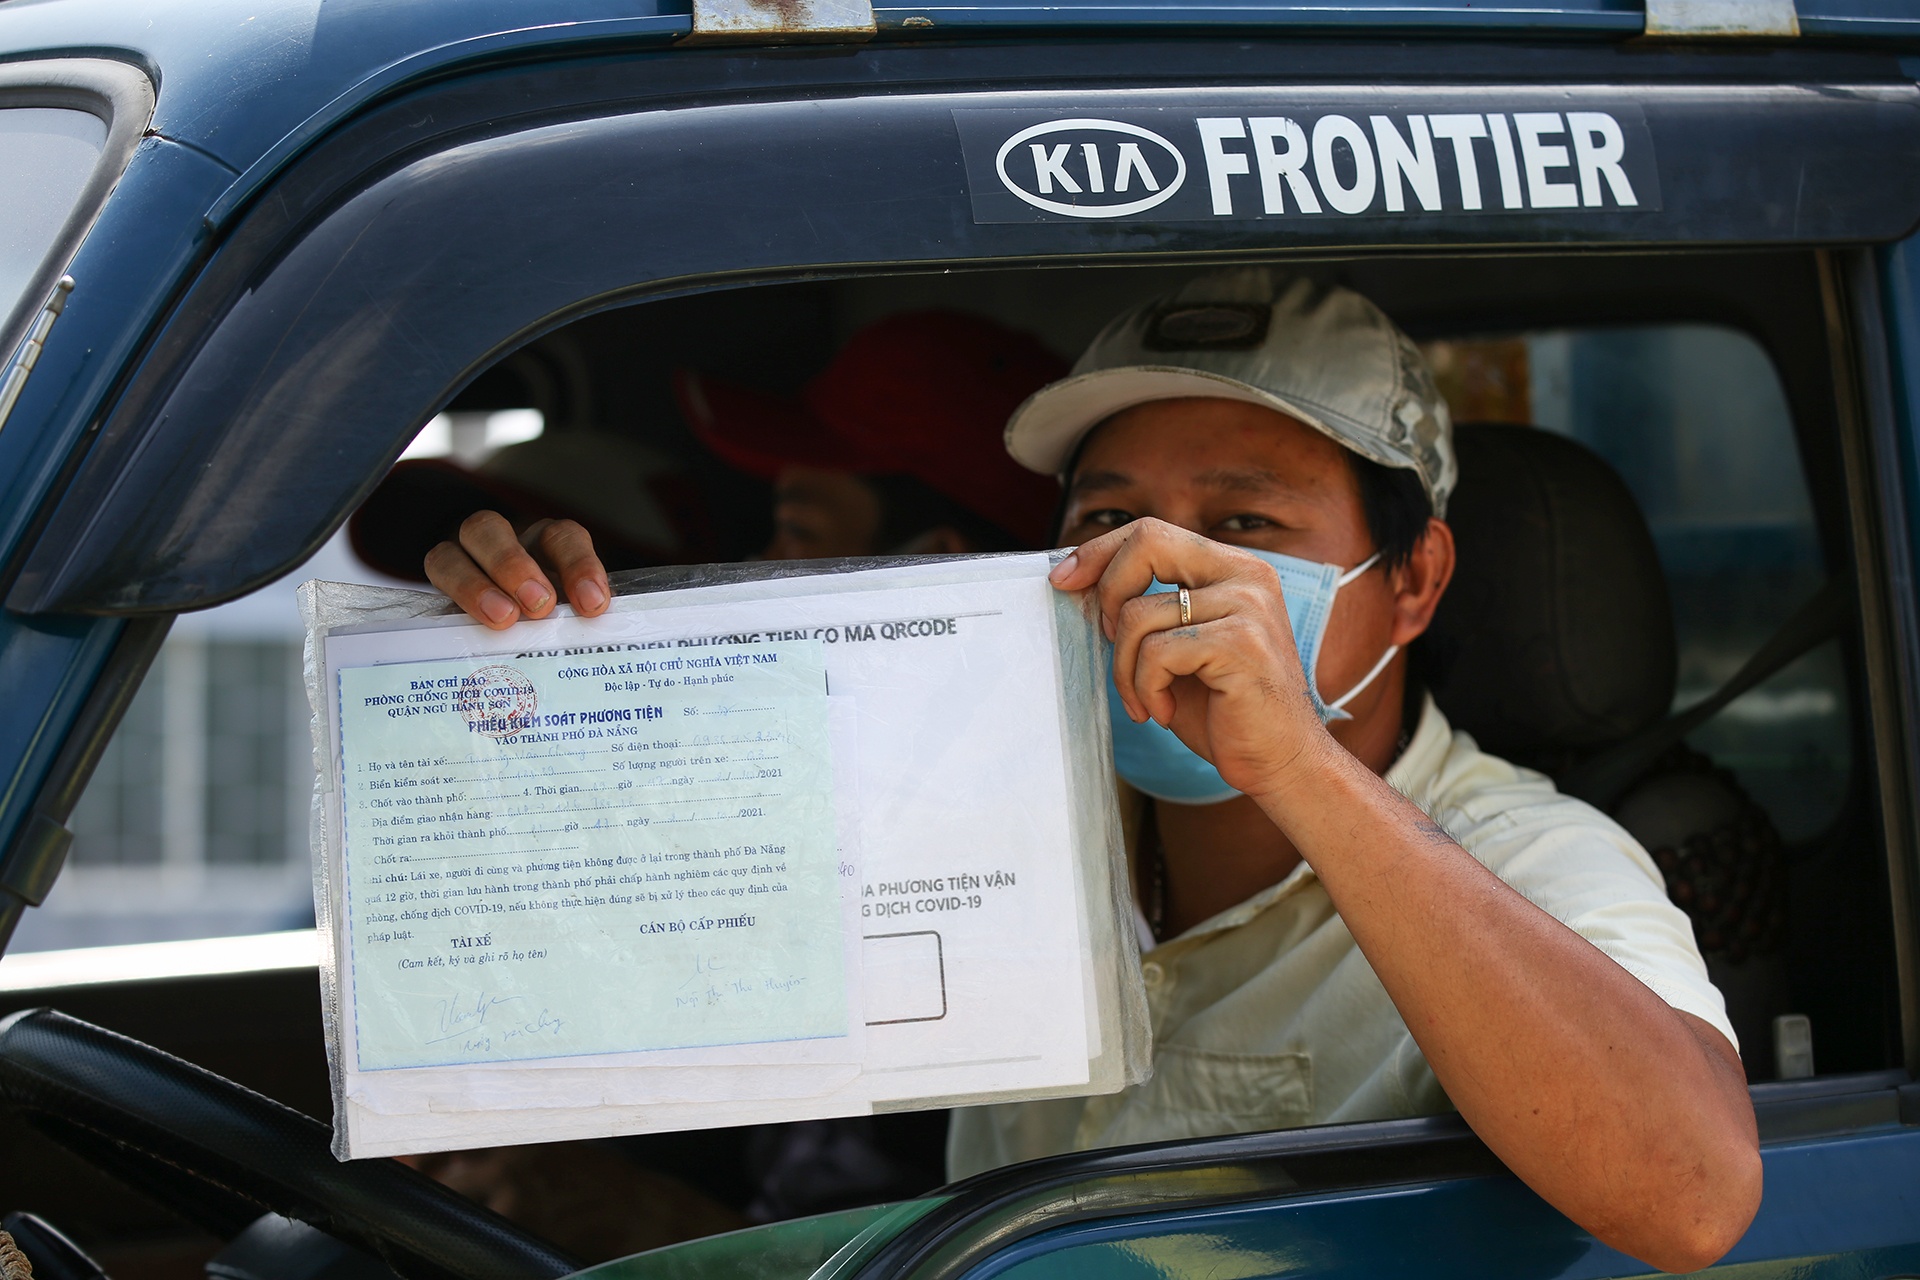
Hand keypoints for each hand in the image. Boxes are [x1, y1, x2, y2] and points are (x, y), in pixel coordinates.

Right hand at [424, 511, 610, 628]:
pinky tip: (470, 627)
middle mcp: (506, 546)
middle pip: (491, 528)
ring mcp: (469, 561)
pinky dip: (456, 596)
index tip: (593, 605)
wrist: (514, 643)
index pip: (562, 538)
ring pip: (455, 547)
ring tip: (503, 619)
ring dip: (476, 582)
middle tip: (538, 606)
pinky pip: (438, 573)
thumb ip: (583, 621)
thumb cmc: (552, 628)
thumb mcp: (572, 621)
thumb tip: (602, 639)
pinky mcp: (445, 585)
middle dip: (513, 564)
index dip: (578, 565)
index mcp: (547, 547)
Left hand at [1049, 517, 1330, 797]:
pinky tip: (1164, 711)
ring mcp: (1247, 606)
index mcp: (1233, 568)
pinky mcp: (1240, 643)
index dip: (1100, 552)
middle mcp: (1247, 575)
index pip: (1152, 532)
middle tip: (1107, 642)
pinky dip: (1146, 689)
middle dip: (1107, 593)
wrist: (1281, 762)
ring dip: (1125, 669)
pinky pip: (1156, 654)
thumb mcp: (1180, 646)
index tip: (1064, 579)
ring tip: (1147, 700)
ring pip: (1138, 615)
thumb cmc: (1224, 709)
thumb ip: (1148, 609)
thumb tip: (1078, 580)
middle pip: (1147, 543)